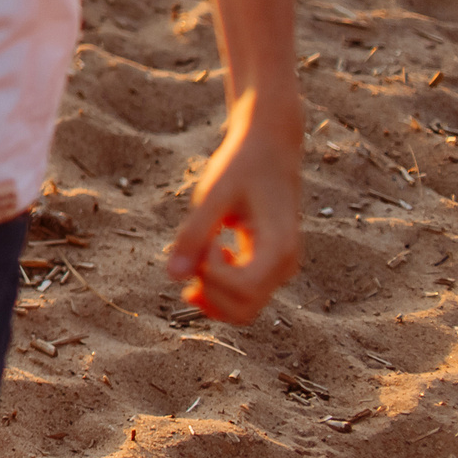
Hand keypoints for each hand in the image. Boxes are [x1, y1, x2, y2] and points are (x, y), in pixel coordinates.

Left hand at [165, 90, 303, 323]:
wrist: (269, 147)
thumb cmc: (242, 166)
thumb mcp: (213, 194)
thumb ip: (194, 233)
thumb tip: (173, 275)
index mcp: (279, 247)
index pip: (245, 290)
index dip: (212, 275)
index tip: (203, 243)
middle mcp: (285, 265)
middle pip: (244, 310)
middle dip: (209, 291)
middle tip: (195, 252)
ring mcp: (279, 268)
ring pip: (244, 309)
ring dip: (212, 295)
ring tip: (197, 256)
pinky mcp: (269, 265)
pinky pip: (244, 295)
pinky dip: (218, 290)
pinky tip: (203, 261)